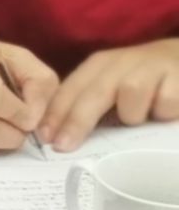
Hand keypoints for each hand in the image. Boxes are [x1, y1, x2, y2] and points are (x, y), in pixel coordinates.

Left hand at [40, 38, 178, 152]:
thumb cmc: (144, 81)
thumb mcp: (113, 87)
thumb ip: (91, 106)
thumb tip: (60, 139)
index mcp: (99, 65)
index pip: (71, 88)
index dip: (55, 113)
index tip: (44, 138)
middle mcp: (121, 63)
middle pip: (94, 92)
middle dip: (77, 121)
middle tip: (64, 146)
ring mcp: (150, 67)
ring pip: (130, 94)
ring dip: (133, 114)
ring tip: (141, 118)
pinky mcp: (177, 76)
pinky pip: (165, 102)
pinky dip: (164, 112)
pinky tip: (166, 112)